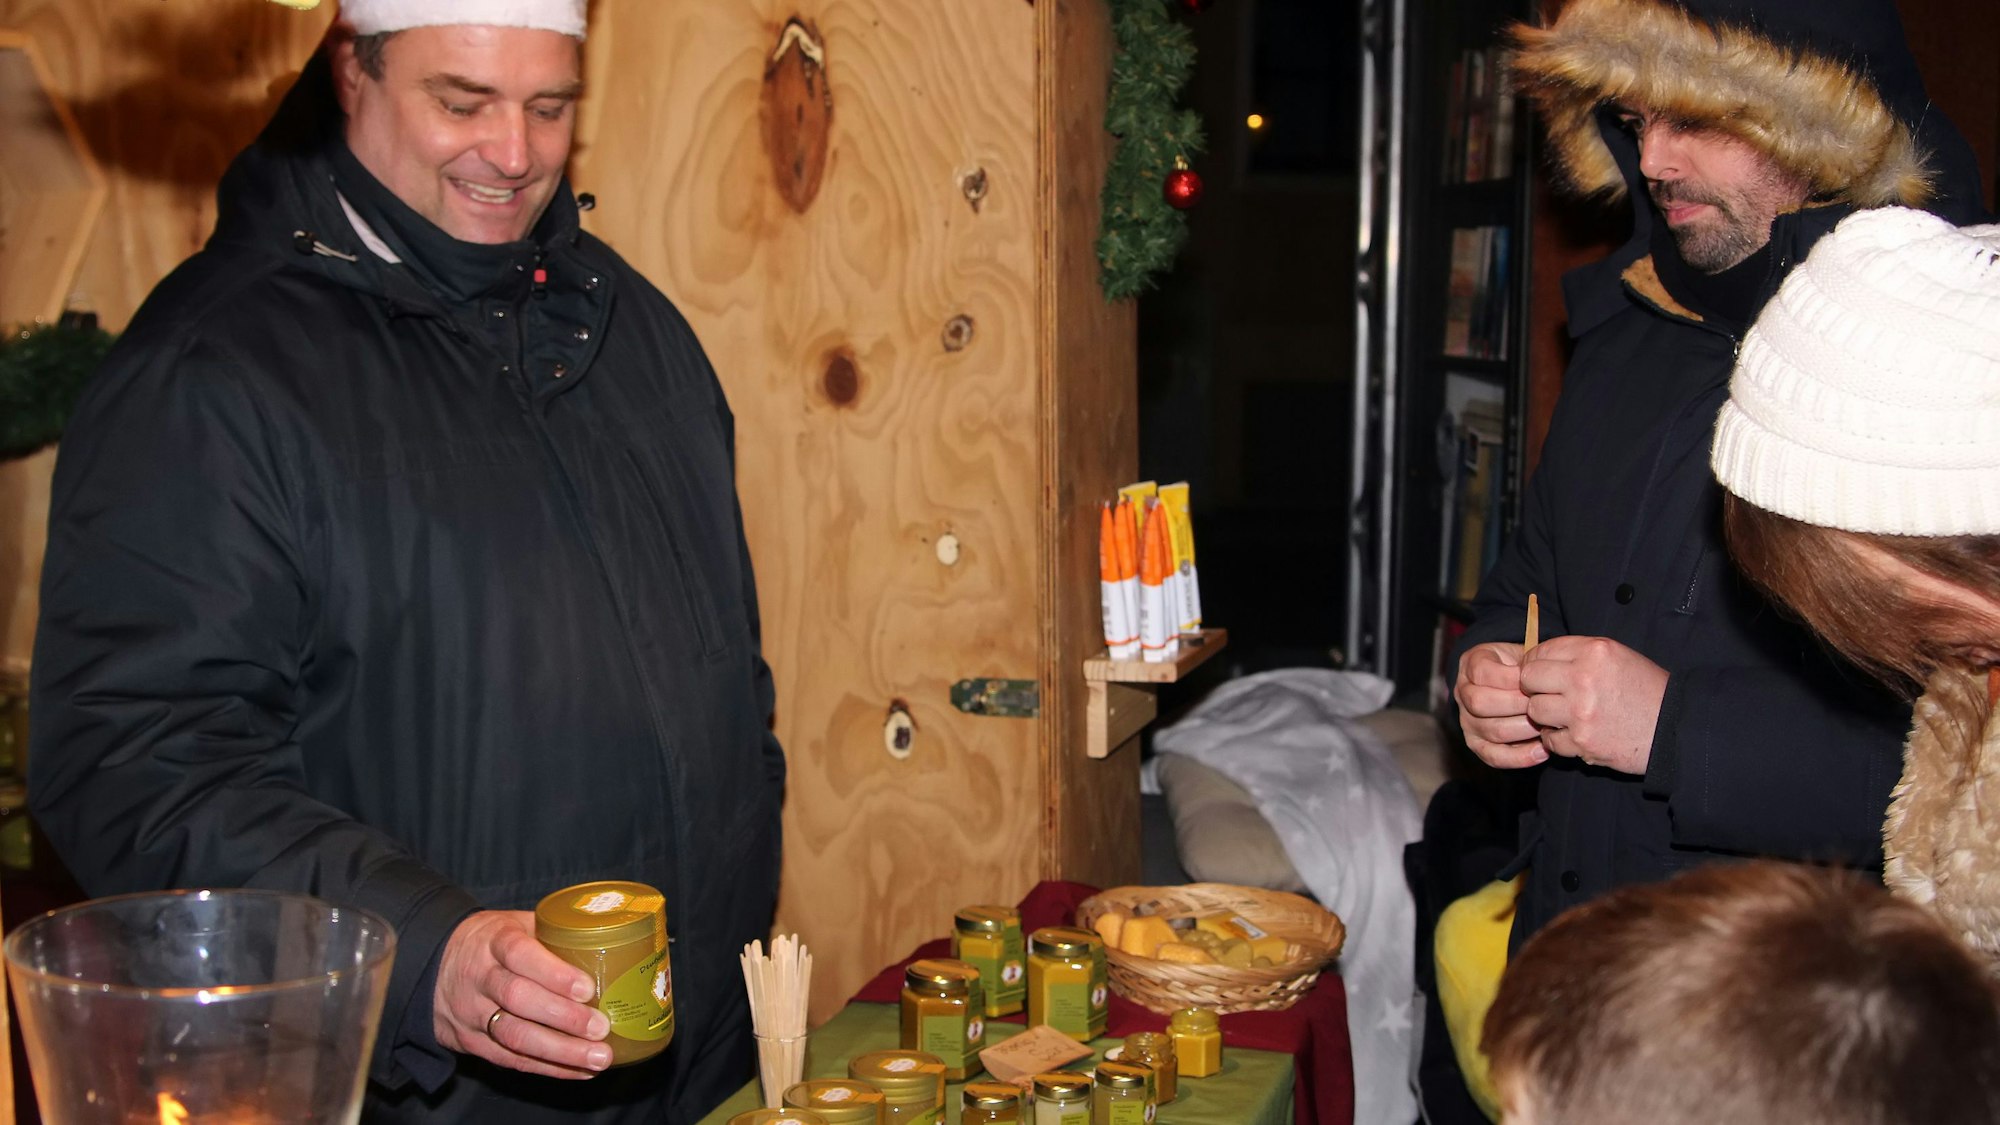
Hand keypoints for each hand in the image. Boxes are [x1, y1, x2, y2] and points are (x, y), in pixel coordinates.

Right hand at [433, 910, 610, 1078]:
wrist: (431, 966)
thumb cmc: (490, 942)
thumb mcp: (514, 924)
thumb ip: (553, 933)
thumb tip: (610, 943)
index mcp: (494, 940)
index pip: (520, 954)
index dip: (553, 973)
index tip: (586, 988)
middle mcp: (480, 977)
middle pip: (519, 999)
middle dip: (564, 1017)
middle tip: (601, 1027)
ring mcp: (472, 1013)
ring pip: (514, 1036)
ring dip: (560, 1051)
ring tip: (598, 1057)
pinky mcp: (471, 1043)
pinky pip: (510, 1060)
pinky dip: (548, 1068)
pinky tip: (579, 1071)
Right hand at [1455, 642, 1548, 768]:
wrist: (1515, 685)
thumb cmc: (1523, 668)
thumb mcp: (1523, 654)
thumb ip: (1529, 662)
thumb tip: (1544, 679)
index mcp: (1471, 664)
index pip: (1482, 672)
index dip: (1512, 677)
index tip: (1537, 680)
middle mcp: (1462, 693)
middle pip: (1480, 703)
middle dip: (1517, 704)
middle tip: (1544, 704)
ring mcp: (1467, 720)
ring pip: (1491, 730)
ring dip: (1524, 729)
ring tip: (1547, 725)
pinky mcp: (1476, 744)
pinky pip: (1494, 756)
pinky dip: (1520, 757)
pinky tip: (1542, 751)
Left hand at [1518, 635, 1667, 774]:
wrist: (1675, 728)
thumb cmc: (1646, 690)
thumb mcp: (1618, 656)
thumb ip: (1579, 654)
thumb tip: (1538, 658)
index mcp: (1593, 651)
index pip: (1540, 651)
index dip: (1535, 663)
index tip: (1539, 672)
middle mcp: (1583, 679)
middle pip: (1529, 679)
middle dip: (1534, 687)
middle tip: (1546, 694)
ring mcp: (1581, 712)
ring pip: (1535, 710)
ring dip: (1545, 715)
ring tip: (1562, 715)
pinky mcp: (1582, 741)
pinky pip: (1549, 740)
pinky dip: (1557, 739)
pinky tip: (1573, 733)